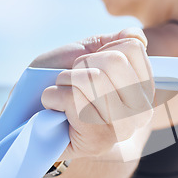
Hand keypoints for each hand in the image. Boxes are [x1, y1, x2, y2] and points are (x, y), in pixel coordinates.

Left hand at [40, 28, 154, 160]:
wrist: (33, 115)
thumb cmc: (64, 82)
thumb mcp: (90, 54)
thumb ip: (115, 41)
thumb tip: (138, 37)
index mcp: (144, 88)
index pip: (132, 47)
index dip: (101, 50)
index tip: (91, 66)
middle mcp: (141, 110)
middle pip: (114, 61)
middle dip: (81, 64)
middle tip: (72, 81)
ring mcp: (122, 128)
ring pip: (93, 78)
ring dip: (64, 80)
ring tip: (62, 96)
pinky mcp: (98, 140)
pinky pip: (73, 98)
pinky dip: (52, 96)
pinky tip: (54, 110)